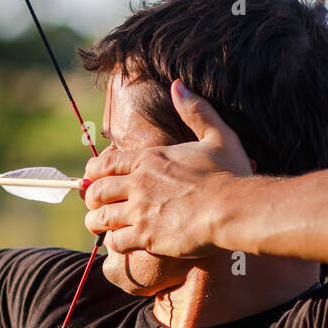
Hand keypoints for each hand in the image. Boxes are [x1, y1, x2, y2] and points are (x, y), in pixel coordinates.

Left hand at [83, 79, 253, 257]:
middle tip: (94, 205)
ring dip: (96, 222)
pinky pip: (116, 241)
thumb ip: (196, 110)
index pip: (105, 164)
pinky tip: (122, 241)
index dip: (93, 173)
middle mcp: (139, 183)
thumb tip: (178, 85)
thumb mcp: (217, 135)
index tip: (92, 179)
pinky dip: (114, 242)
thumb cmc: (230, 174)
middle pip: (96, 191)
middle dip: (91, 199)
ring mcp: (140, 210)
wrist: (236, 209)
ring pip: (100, 218)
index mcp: (150, 159)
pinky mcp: (146, 236)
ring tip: (98, 226)